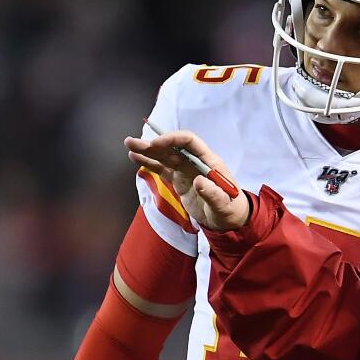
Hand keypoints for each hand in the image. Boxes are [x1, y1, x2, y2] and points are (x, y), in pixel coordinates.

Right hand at [125, 129, 249, 230]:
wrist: (228, 220)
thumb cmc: (230, 210)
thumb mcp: (224, 204)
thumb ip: (213, 193)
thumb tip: (198, 181)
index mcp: (209, 162)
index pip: (190, 142)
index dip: (173, 139)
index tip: (156, 143)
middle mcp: (196, 162)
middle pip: (172, 148)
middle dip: (153, 144)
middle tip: (132, 141)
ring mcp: (186, 171)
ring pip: (164, 157)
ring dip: (147, 151)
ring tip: (130, 145)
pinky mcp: (179, 180)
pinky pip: (162, 169)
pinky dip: (150, 163)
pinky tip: (136, 158)